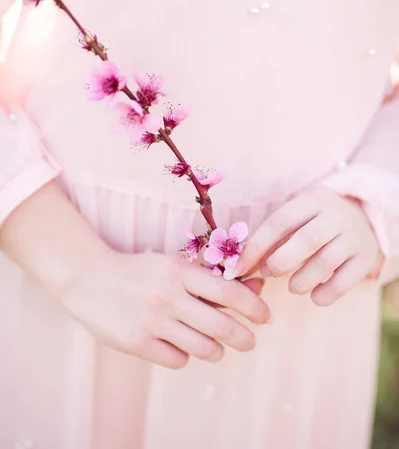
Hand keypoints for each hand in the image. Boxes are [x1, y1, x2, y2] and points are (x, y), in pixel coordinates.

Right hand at [60, 250, 270, 368]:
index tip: (265, 316)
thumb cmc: (139, 272)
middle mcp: (167, 295)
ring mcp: (151, 320)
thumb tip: (255, 285)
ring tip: (215, 346)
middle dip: (245, 338)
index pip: (229, 290)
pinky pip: (178, 360)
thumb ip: (210, 277)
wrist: (88, 278)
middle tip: (249, 341)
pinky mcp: (137, 343)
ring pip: (204, 348)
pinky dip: (185, 355)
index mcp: (179, 270)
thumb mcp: (173, 265)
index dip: (254, 306)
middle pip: (222, 326)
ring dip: (217, 350)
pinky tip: (177, 345)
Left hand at [233, 186, 384, 305]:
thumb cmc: (315, 221)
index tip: (237, 268)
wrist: (365, 216)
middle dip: (281, 262)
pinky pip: (344, 282)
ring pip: (325, 263)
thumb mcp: (297, 218)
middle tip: (270, 273)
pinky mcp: (367, 258)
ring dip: (301, 281)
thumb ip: (271, 239)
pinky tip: (314, 295)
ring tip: (293, 286)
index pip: (279, 222)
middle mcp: (336, 215)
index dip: (256, 247)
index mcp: (312, 199)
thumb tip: (242, 268)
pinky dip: (324, 294)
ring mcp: (354, 236)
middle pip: (306, 241)